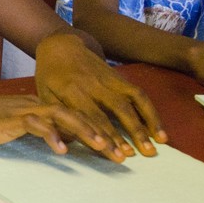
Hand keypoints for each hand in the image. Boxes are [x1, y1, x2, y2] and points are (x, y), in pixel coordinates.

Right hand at [0, 91, 129, 162]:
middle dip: (102, 133)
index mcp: (39, 107)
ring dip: (85, 131)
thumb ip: (39, 132)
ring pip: (63, 116)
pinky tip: (61, 150)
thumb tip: (65, 143)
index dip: (99, 131)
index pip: (76, 116)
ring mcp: (22, 111)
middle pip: (77, 115)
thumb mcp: (14, 130)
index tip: (119, 149)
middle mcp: (36, 105)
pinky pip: (34, 124)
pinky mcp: (8, 120)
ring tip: (103, 147)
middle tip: (122, 153)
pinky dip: (50, 135)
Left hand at [33, 34, 165, 156]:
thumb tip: (66, 144)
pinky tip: (159, 131)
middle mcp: (93, 84)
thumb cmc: (50, 76)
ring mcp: (109, 80)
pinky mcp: (120, 78)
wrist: (63, 46)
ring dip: (143, 125)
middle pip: (113, 112)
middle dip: (124, 135)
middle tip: (132, 156)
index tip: (113, 153)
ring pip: (130, 103)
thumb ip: (55, 118)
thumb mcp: (44, 95)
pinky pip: (139, 95)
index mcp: (71, 90)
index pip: (89, 116)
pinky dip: (151, 113)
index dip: (102, 135)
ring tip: (154, 147)